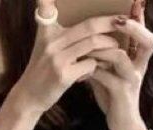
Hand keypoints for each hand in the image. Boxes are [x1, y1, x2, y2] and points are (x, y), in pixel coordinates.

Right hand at [11, 0, 119, 116]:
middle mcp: (51, 42)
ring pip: (93, 44)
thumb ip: (61, 33)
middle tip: (123, 20)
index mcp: (47, 31)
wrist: (29, 97)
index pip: (46, 5)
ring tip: (116, 47)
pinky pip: (91, 64)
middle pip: (88, 26)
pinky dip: (98, 66)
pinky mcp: (64, 75)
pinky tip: (98, 69)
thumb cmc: (42, 71)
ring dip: (109, 45)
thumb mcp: (44, 47)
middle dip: (110, 22)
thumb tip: (89, 24)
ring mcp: (57, 59)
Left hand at [86, 4, 152, 129]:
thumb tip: (87, 39)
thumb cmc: (114, 96)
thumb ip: (104, 56)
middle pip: (148, 41)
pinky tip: (79, 70)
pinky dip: (91, 70)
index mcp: (139, 59)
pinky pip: (106, 76)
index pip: (145, 34)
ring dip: (101, 48)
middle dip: (132, 27)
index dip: (141, 19)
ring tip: (85, 45)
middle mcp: (140, 66)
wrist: (121, 124)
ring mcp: (132, 79)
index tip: (136, 2)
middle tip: (116, 19)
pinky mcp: (122, 92)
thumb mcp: (110, 72)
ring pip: (120, 56)